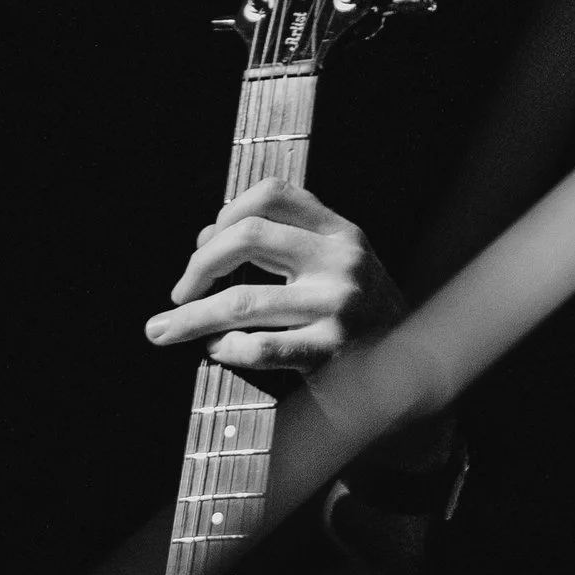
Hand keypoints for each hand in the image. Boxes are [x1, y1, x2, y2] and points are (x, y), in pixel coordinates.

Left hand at [142, 180, 407, 378]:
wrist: (413, 380)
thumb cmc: (361, 324)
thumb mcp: (337, 271)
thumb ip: (284, 248)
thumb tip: (206, 237)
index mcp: (341, 233)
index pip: (272, 194)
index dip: (226, 213)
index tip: (203, 245)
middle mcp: (341, 261)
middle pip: (248, 237)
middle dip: (199, 265)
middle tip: (178, 294)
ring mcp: (337, 306)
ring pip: (241, 300)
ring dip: (191, 318)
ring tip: (162, 331)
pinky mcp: (330, 352)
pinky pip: (259, 347)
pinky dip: (226, 348)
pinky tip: (215, 350)